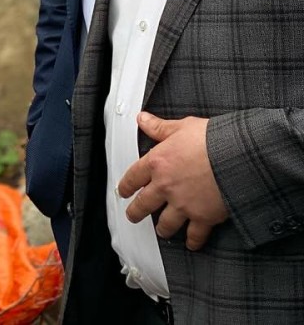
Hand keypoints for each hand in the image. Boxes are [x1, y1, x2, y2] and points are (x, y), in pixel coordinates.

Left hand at [118, 113, 227, 249]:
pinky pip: (195, 235)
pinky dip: (193, 241)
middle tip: (133, 216)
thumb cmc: (213, 139)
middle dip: (136, 212)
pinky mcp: (203, 217)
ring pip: (166, 223)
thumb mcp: (182, 126)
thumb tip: (142, 119)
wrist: (239, 157)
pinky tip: (191, 244)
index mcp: (157, 163)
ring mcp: (183, 204)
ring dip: (163, 229)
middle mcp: (166, 186)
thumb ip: (160, 127)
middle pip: (144, 204)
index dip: (126, 186)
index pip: (133, 177)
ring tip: (162, 231)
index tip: (123, 192)